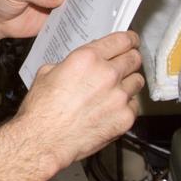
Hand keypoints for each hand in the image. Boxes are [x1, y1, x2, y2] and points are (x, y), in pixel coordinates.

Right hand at [16, 31, 143, 172]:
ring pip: (138, 81)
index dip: (129, 39)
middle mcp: (107, 74)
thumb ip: (71, 63)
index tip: (131, 42)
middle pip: (135, 58)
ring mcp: (119, 97)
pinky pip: (135, 105)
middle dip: (130, 59)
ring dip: (129, 82)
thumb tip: (79, 63)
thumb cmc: (42, 111)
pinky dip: (127, 105)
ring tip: (116, 89)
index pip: (122, 40)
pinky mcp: (125, 118)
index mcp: (87, 58)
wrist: (44, 140)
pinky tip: (112, 109)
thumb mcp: (47, 73)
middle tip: (125, 64)